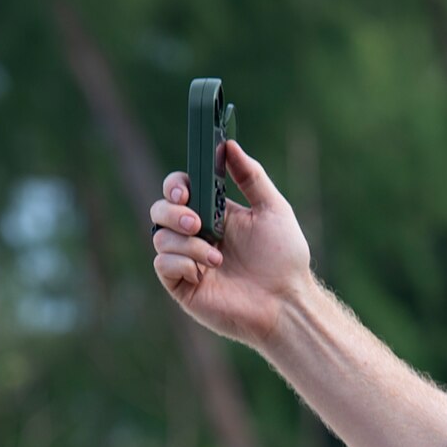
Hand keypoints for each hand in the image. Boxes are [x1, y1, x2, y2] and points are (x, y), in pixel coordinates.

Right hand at [150, 140, 310, 348]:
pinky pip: (162, 265)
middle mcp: (197, 235)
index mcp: (214, 214)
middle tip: (197, 222)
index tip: (185, 190)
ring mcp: (187, 261)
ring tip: (217, 259)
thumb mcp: (273, 209)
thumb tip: (229, 144)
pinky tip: (204, 271)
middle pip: (160, 210)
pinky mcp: (183, 286)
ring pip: (160, 237)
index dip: (175, 185)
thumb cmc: (285, 259)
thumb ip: (251, 176)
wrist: (287, 302)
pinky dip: (180, 262)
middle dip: (172, 211)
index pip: (180, 190)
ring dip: (186, 243)